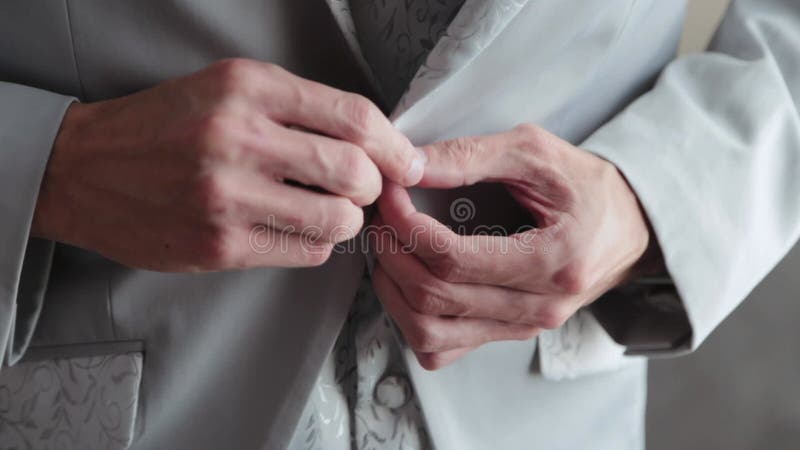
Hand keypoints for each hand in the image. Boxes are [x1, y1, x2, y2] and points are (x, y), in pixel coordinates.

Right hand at [32, 58, 424, 270]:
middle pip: (354, 170)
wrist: (84, 169)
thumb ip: (299, 108)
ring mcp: (227, 196)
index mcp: (248, 89)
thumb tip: (374, 143)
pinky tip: (295, 229)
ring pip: (337, 219)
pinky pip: (306, 252)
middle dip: (374, 185)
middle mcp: (238, 138)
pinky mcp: (219, 245)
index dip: (394, 144)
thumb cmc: (163, 126)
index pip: (353, 116)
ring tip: (328, 210)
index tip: (405, 161)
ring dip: (347, 219)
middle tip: (364, 188)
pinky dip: (316, 242)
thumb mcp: (227, 88)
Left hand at [372, 124, 652, 369]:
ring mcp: (523, 328)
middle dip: (392, 253)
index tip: (390, 196)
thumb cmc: (589, 188)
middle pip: (435, 297)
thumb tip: (411, 166)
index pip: (453, 260)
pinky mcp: (509, 334)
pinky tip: (408, 286)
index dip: (406, 227)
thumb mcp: (537, 153)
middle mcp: (538, 306)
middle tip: (383, 218)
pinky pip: (443, 350)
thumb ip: (471, 155)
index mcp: (552, 260)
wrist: (630, 225)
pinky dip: (413, 323)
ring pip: (430, 333)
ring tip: (389, 250)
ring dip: (394, 292)